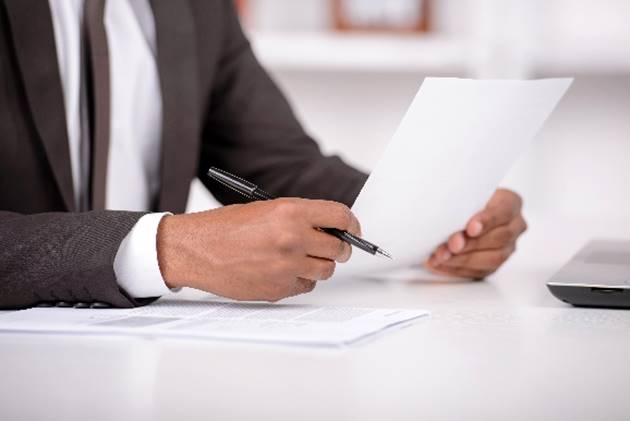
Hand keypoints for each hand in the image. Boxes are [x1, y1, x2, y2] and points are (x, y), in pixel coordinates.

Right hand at [156, 198, 359, 300]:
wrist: (194, 249)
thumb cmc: (224, 227)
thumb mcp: (265, 209)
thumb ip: (299, 217)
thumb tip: (329, 228)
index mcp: (290, 212)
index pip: (340, 216)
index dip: (350, 224)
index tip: (351, 229)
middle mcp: (292, 239)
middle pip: (338, 248)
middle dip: (339, 247)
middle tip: (332, 246)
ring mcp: (286, 267)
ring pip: (325, 271)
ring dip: (319, 265)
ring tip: (300, 258)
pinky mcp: (277, 289)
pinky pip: (305, 287)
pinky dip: (301, 280)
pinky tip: (283, 270)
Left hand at [425, 189, 526, 278]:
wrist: (459, 212)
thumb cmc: (461, 200)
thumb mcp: (463, 194)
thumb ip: (461, 204)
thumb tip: (446, 217)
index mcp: (510, 203)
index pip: (504, 212)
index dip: (487, 221)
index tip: (470, 228)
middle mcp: (514, 227)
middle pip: (499, 238)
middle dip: (471, 243)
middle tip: (451, 245)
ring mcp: (507, 248)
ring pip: (492, 259)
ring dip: (463, 259)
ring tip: (442, 256)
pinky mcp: (493, 265)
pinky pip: (479, 272)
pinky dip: (457, 269)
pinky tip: (441, 264)